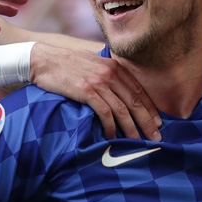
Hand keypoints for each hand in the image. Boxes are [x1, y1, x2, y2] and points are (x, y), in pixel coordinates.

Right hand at [29, 44, 161, 139]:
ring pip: (123, 109)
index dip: (150, 108)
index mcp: (114, 67)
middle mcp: (110, 74)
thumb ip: (108, 73)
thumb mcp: (93, 63)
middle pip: (135, 101)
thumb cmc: (67, 64)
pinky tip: (112, 137)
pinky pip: (105, 112)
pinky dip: (110, 127)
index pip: (139, 90)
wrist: (43, 59)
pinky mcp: (86, 91)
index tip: (158, 122)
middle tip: (156, 137)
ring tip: (138, 142)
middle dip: (147, 121)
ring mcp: (99, 82)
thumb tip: (119, 90)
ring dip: (132, 128)